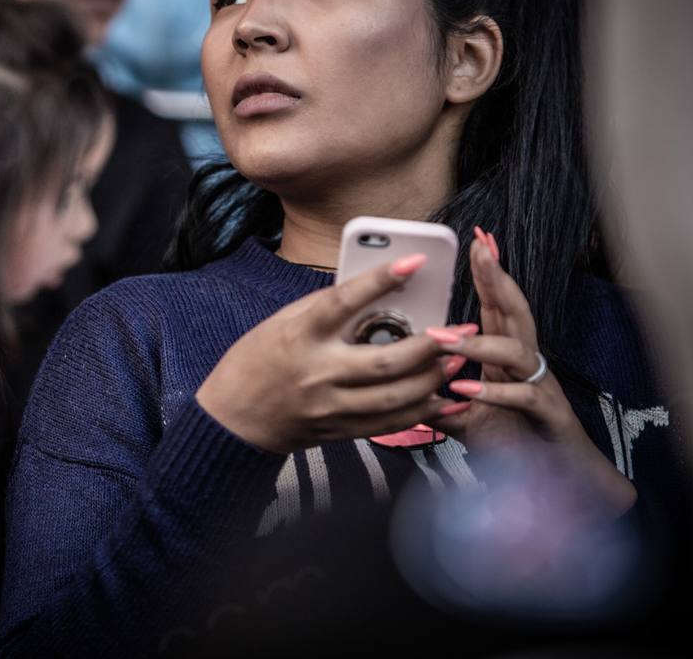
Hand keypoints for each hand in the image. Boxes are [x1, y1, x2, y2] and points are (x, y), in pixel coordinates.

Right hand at [196, 254, 467, 454]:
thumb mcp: (281, 323)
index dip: (380, 280)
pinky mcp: (339, 430)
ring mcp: (330, 407)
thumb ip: (324, 309)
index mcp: (299, 336)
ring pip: (395, 397)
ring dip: (433, 379)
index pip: (343, 302)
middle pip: (384, 361)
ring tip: (455, 360)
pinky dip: (422, 412)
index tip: (414, 262)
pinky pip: (390, 423)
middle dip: (430, 346)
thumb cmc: (255, 362)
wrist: (234, 419)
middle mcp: (317, 373)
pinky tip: (442, 397)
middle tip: (459, 331)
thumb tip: (373, 291)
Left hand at [427, 228, 635, 516]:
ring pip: (517, 352)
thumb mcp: (463, 418)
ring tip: (443, 338)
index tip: (477, 242)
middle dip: (498, 281)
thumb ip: (436, 400)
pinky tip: (467, 389)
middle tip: (482, 252)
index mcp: (506, 358)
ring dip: (480, 343)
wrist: (557, 483)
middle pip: (515, 313)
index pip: (497, 307)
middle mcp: (526, 365)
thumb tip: (400, 387)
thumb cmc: (513, 443)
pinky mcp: (549, 415)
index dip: (488, 275)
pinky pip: (525, 397)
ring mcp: (541, 386)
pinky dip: (496, 392)